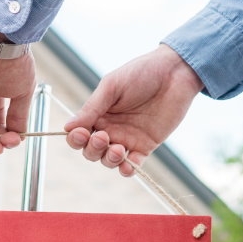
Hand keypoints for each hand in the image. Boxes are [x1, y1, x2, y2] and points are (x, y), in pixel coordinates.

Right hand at [63, 45, 202, 176]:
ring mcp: (127, 139)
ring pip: (109, 160)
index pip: (78, 134)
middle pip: (91, 151)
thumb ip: (91, 108)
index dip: (76, 139)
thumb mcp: (112, 86)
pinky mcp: (146, 145)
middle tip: (102, 137)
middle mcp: (110, 129)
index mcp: (98, 114)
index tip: (82, 133)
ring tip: (118, 149)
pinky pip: (132, 164)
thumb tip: (67, 127)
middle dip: (92, 149)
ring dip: (109, 159)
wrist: (175, 72)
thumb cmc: (141, 73)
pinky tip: (127, 166)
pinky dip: (127, 169)